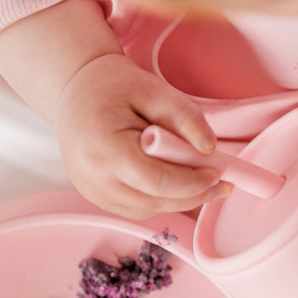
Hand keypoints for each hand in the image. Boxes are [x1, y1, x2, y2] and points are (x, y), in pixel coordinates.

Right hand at [54, 52, 230, 218]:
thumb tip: (210, 148)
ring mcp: (91, 190)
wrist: (75, 90)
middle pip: (155, 201)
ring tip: (200, 180)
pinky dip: (159, 200)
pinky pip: (136, 208)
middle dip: (193, 195)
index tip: (217, 172)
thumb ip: (184, 117)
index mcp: (105, 148)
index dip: (192, 182)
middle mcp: (93, 177)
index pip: (157, 181)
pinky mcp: (95, 196)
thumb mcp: (153, 89)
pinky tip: (173, 182)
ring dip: (178, 200)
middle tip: (221, 183)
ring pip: (147, 210)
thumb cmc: (113, 87)